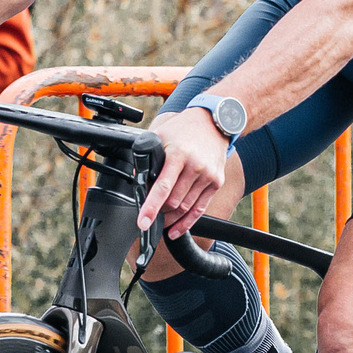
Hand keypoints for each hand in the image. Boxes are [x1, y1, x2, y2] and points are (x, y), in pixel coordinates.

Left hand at [138, 105, 232, 244]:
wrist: (213, 122)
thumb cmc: (183, 129)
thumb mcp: (160, 136)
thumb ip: (147, 157)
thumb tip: (136, 178)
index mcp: (178, 154)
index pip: (163, 187)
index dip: (151, 207)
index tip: (143, 222)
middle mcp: (195, 166)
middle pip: (173, 201)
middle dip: (159, 211)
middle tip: (149, 214)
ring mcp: (208, 176)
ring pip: (185, 207)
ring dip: (171, 217)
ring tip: (161, 220)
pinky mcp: (216, 182)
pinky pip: (200, 209)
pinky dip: (187, 222)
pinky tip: (176, 229)